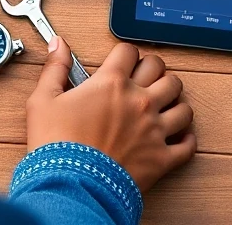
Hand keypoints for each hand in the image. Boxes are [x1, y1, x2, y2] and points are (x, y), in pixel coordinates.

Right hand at [25, 37, 195, 191]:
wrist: (70, 185)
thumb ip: (55, 68)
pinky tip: (179, 136)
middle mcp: (139, 102)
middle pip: (162, 72)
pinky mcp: (162, 158)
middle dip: (155, 70)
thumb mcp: (43, 100)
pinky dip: (186, 139)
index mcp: (111, 84)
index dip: (126, 53)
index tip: (122, 61)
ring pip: (182, 105)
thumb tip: (59, 45)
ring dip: (175, 101)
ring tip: (166, 103)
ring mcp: (154, 130)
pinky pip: (188, 145)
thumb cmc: (56, 145)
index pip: (130, 52)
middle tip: (146, 77)